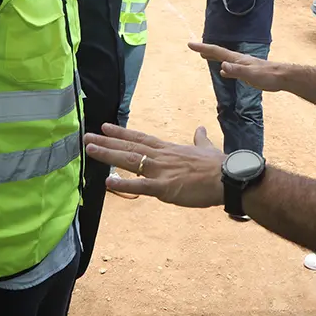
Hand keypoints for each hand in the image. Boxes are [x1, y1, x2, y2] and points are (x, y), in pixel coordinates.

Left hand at [84, 124, 224, 207]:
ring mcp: (161, 171)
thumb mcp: (206, 148)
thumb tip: (200, 128)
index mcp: (169, 149)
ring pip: (130, 161)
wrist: (228, 177)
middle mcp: (161, 157)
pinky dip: (124, 184)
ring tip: (90, 150)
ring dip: (108, 155)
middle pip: (130, 147)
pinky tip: (108, 181)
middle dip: (107, 142)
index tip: (105, 127)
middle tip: (86, 137)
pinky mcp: (165, 188)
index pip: (140, 138)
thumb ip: (199, 139)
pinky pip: (141, 186)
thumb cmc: (218, 165)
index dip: (122, 133)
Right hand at [188, 42, 283, 91]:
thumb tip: (222, 66)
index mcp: (236, 59)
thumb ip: (236, 70)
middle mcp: (238, 60)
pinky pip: (230, 68)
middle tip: (193, 47)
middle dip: (205, 49)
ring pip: (224, 59)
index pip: (216, 51)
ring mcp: (242, 65)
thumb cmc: (268, 76)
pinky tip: (223, 71)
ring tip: (204, 55)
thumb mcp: (251, 74)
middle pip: (218, 52)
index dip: (203, 48)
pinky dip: (223, 67)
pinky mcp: (247, 71)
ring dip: (213, 56)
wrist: (282, 77)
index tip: (190, 44)